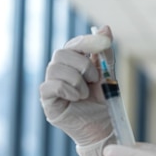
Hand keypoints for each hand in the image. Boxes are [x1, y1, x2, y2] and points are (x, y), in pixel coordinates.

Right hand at [39, 26, 120, 155]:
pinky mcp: (47, 100)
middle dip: (83, 65)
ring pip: (56, 68)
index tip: (104, 43)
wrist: (104, 127)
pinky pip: (50, 86)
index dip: (87, 41)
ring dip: (77, 80)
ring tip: (85, 93)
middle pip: (62, 53)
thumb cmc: (104, 101)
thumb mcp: (108, 75)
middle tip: (95, 80)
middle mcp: (60, 71)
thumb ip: (105, 54)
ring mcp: (51, 85)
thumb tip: (105, 27)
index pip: (74, 44)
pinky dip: (68, 90)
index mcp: (74, 63)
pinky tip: (77, 99)